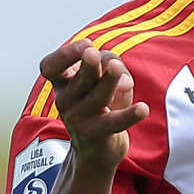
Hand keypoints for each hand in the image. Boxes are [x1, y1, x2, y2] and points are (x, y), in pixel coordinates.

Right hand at [39, 40, 148, 169]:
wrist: (96, 150)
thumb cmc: (99, 104)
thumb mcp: (105, 79)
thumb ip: (112, 67)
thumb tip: (122, 79)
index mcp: (63, 83)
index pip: (50, 67)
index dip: (65, 54)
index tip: (88, 44)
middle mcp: (64, 100)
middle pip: (80, 80)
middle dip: (89, 66)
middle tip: (96, 53)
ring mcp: (78, 119)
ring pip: (97, 97)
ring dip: (109, 82)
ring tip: (121, 71)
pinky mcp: (94, 135)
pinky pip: (113, 123)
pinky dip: (129, 115)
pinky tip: (143, 108)